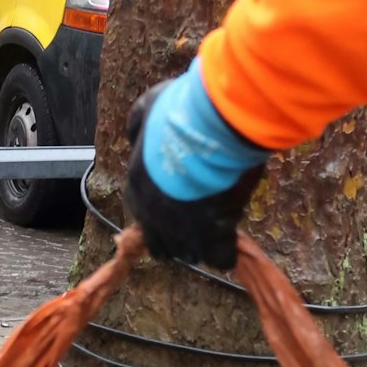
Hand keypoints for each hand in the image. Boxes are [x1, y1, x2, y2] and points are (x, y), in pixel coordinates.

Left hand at [124, 60, 270, 270]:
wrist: (215, 126)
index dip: (161, 213)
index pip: (142, 215)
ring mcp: (182, 229)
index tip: (178, 205)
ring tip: (216, 227)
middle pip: (162, 244)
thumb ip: (138, 124)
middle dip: (178, 236)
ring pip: (189, 254)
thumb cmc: (183, 112)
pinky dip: (225, 252)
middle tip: (199, 220)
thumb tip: (135, 137)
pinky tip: (231, 240)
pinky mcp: (213, 236)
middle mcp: (153, 214)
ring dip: (200, 244)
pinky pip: (219, 258)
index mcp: (138, 185)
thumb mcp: (149, 107)